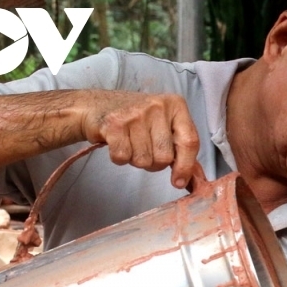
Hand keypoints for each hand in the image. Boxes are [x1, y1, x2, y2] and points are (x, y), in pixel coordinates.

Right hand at [80, 92, 200, 188]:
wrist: (94, 106)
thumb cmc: (134, 118)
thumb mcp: (163, 124)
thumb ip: (180, 147)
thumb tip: (192, 179)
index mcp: (176, 105)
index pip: (190, 142)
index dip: (185, 166)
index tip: (179, 181)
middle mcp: (158, 107)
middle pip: (165, 157)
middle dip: (154, 163)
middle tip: (144, 149)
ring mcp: (135, 114)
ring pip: (144, 160)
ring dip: (135, 159)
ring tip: (129, 142)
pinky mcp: (114, 124)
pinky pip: (123, 157)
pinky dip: (119, 157)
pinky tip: (117, 143)